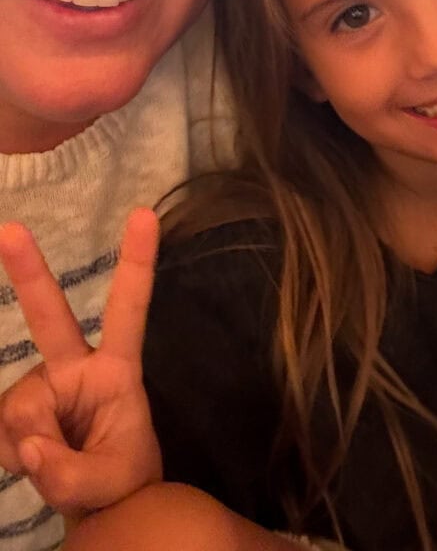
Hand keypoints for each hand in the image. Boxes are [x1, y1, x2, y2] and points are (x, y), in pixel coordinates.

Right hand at [0, 208, 160, 516]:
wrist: (99, 500)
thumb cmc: (120, 476)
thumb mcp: (109, 480)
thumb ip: (69, 470)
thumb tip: (28, 445)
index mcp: (117, 370)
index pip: (129, 310)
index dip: (137, 262)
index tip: (145, 214)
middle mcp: (76, 366)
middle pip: (51, 316)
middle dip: (28, 272)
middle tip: (9, 231)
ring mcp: (43, 383)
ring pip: (21, 408)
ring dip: (31, 444)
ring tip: (59, 461)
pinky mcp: (18, 405)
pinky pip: (4, 429)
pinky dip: (14, 451)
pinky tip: (35, 458)